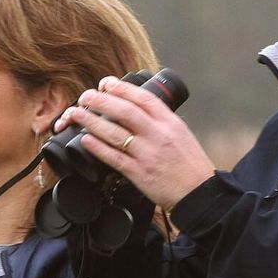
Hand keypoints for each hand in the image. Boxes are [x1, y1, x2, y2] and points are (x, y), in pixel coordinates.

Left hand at [54, 77, 216, 208]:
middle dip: (100, 101)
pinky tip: (85, 140)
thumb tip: (137, 109)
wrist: (200, 193)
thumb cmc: (190, 164)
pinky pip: (114, 157)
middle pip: (125, 111)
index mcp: (170, 123)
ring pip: (115, 133)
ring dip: (91, 121)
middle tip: (85, 96)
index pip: (143, 98)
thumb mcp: (180, 134)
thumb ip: (160, 121)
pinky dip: (97, 147)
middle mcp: (159, 135)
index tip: (106, 83)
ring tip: (76, 114)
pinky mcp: (139, 174)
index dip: (121, 88)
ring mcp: (148, 155)